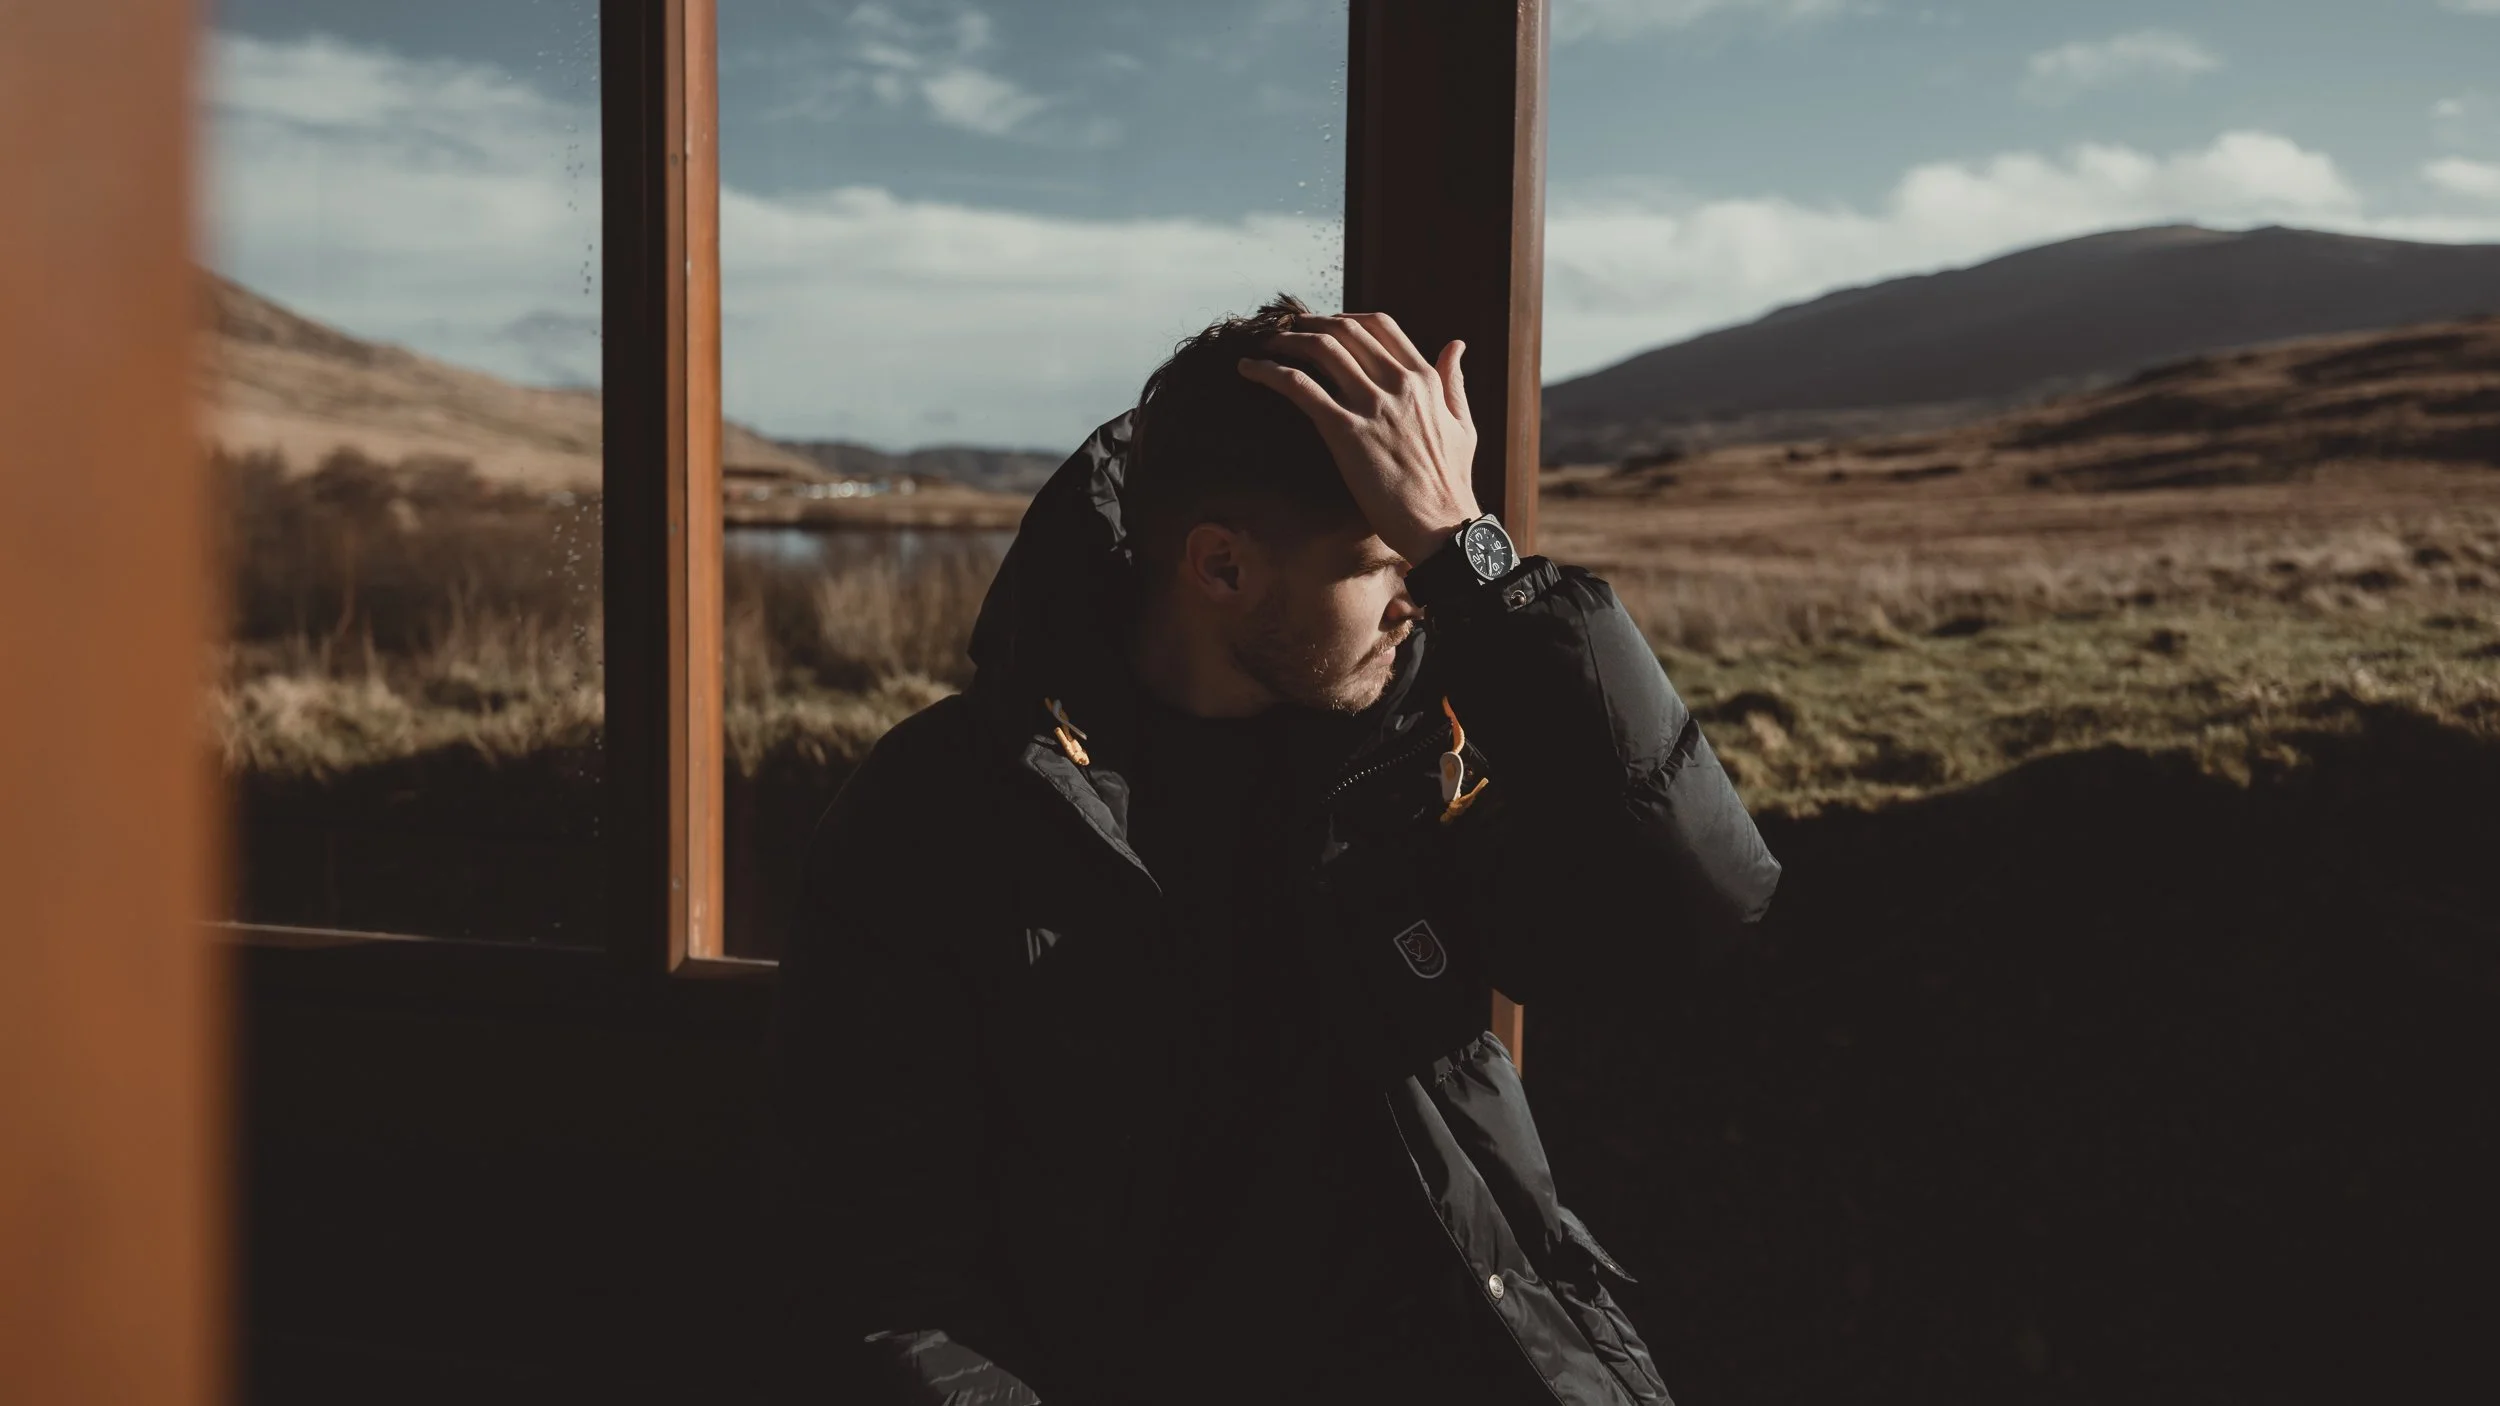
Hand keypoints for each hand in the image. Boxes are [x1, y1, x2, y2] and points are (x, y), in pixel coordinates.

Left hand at [1238, 311, 1480, 565]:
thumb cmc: (1450, 483)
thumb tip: (1456, 344)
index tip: (1324, 324)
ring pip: (1321, 349)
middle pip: (1345, 330)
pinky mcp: (1345, 432)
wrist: (1441, 526)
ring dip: (1286, 339)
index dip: (1345, 318)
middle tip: (1286, 328)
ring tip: (1264, 342)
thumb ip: (1453, 382)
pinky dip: (1269, 371)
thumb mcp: (1462, 424)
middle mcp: (1398, 384)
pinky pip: (1299, 386)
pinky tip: (1248, 368)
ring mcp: (1371, 406)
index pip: (1380, 325)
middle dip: (1310, 323)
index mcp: (1424, 379)